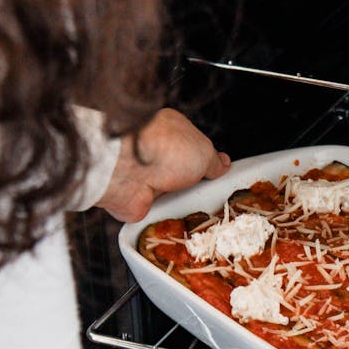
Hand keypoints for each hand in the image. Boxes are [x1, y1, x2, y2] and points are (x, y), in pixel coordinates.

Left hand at [95, 108, 230, 221]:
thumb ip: (214, 161)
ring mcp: (144, 175)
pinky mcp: (136, 198)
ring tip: (195, 206)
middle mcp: (155, 151)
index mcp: (170, 131)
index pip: (194, 147)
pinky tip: (178, 216)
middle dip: (196, 184)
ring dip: (183, 201)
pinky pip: (158, 212)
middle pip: (184, 172)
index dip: (207, 161)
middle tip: (210, 193)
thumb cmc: (163, 149)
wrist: (125, 169)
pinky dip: (168, 216)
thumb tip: (222, 165)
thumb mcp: (203, 151)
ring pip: (172, 194)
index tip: (219, 174)